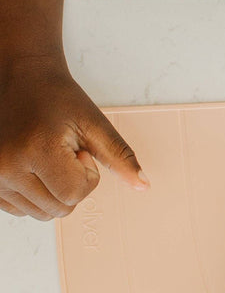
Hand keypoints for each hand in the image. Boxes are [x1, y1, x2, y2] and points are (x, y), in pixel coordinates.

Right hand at [0, 55, 147, 219]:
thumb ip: (120, 156)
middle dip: (73, 185)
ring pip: (42, 213)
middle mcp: (5, 168)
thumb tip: (144, 185)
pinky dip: (36, 195)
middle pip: (59, 209)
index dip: (88, 175)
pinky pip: (22, 210)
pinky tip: (34, 167)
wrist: (21, 80)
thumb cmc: (58, 98)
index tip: (80, 151)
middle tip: (65, 153)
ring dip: (54, 192)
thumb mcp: (94, 123)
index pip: (75, 194)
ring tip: (48, 158)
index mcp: (35, 150)